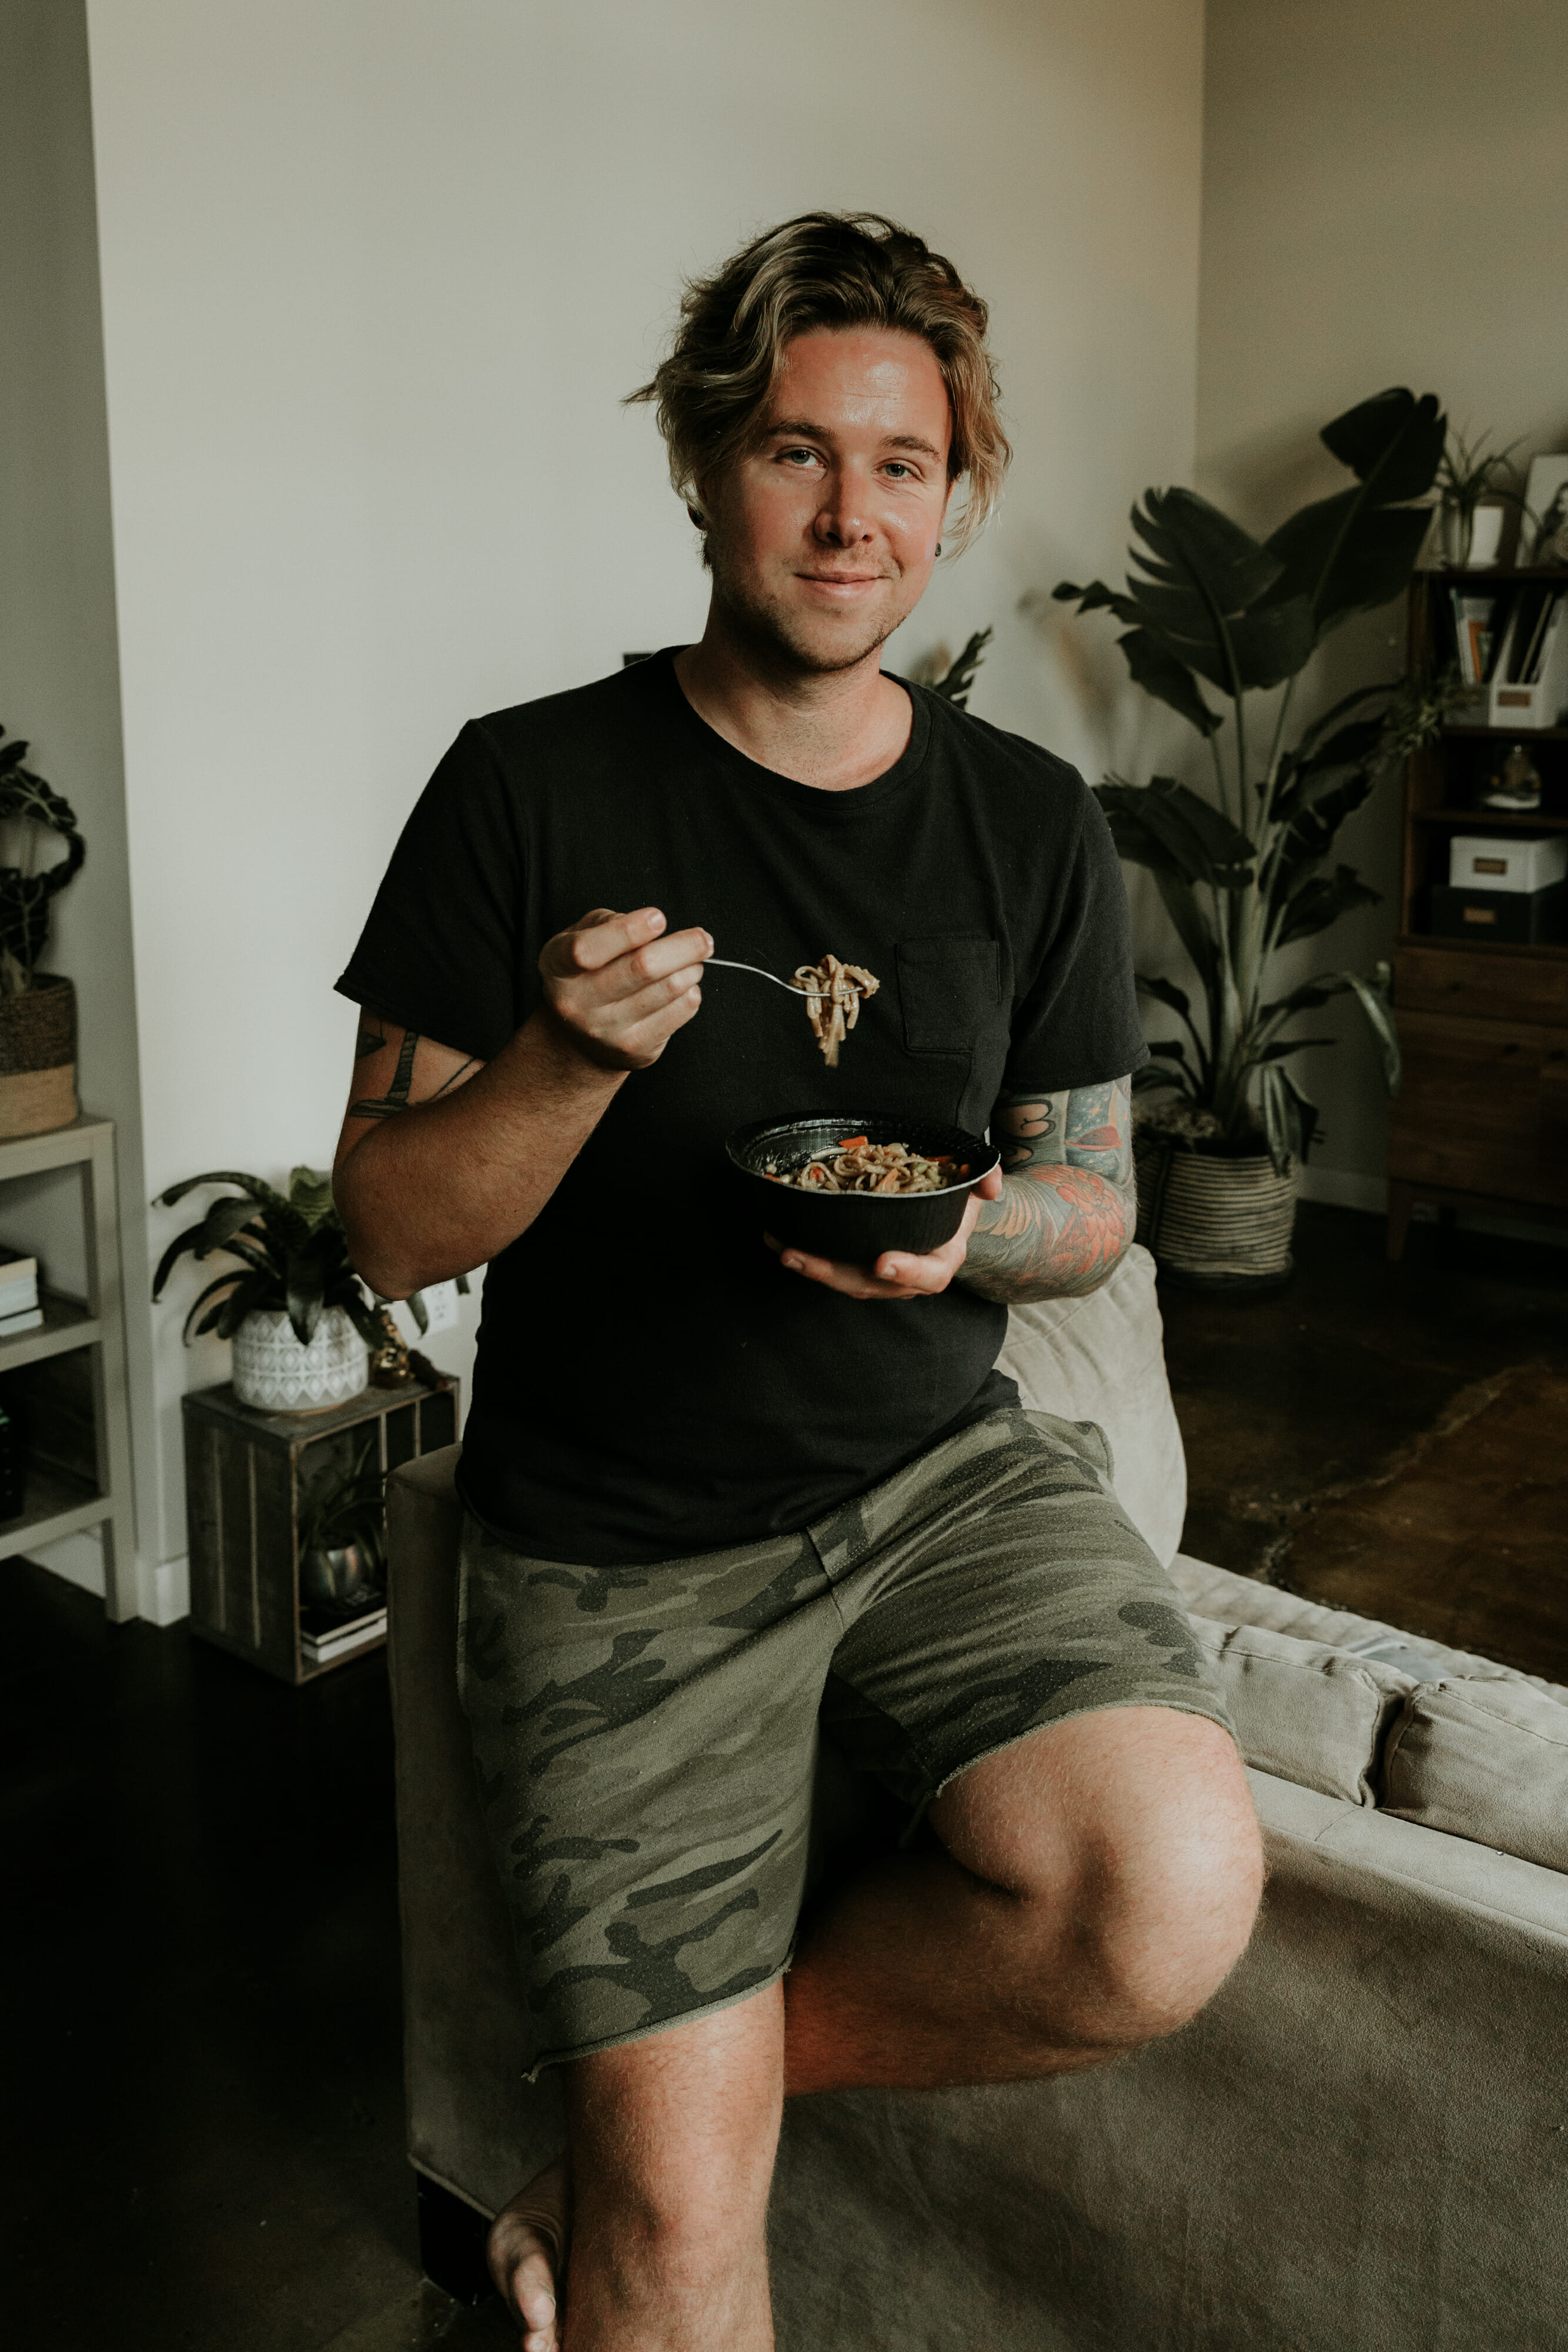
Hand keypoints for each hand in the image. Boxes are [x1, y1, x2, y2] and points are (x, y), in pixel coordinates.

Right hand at [539, 906, 710, 1071]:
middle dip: (683, 947)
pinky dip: (691, 992)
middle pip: (642, 968)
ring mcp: (607, 1030)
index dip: (628, 931)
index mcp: (558, 965)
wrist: (580, 1038)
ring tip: (692, 961)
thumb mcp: (581, 937)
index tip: (658, 918)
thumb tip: (653, 925)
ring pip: (669, 988)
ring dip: (691, 968)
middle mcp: (577, 1002)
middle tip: (703, 939)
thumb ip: (609, 924)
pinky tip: (683, 986)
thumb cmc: (588, 973)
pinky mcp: (636, 1048)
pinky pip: (681, 1011)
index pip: (588, 950)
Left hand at [764, 1167, 1003, 1300]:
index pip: (927, 1276)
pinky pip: (831, 1267)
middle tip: (801, 1256)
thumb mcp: (974, 1187)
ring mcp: (878, 1276)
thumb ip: (985, 1179)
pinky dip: (806, 1256)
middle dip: (833, 1273)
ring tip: (782, 1248)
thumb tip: (990, 1183)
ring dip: (811, 1268)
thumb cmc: (956, 1202)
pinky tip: (778, 1238)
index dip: (906, 1272)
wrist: (944, 1217)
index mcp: (940, 1261)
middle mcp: (906, 1277)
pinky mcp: (856, 1266)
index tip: (883, 1262)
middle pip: (870, 1285)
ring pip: (844, 1280)